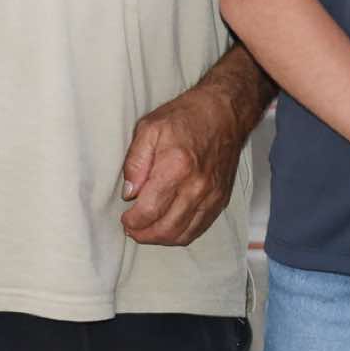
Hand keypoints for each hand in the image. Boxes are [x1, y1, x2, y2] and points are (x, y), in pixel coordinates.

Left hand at [120, 84, 246, 246]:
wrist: (224, 111)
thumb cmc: (185, 116)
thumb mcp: (149, 128)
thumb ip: (135, 162)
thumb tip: (129, 193)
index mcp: (176, 167)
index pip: (149, 211)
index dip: (133, 221)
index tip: (125, 218)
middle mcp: (196, 186)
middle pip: (167, 229)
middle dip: (144, 235)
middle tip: (132, 229)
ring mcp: (211, 195)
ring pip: (184, 234)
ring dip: (162, 238)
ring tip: (148, 230)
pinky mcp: (220, 199)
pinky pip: (200, 228)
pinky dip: (182, 234)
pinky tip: (169, 227)